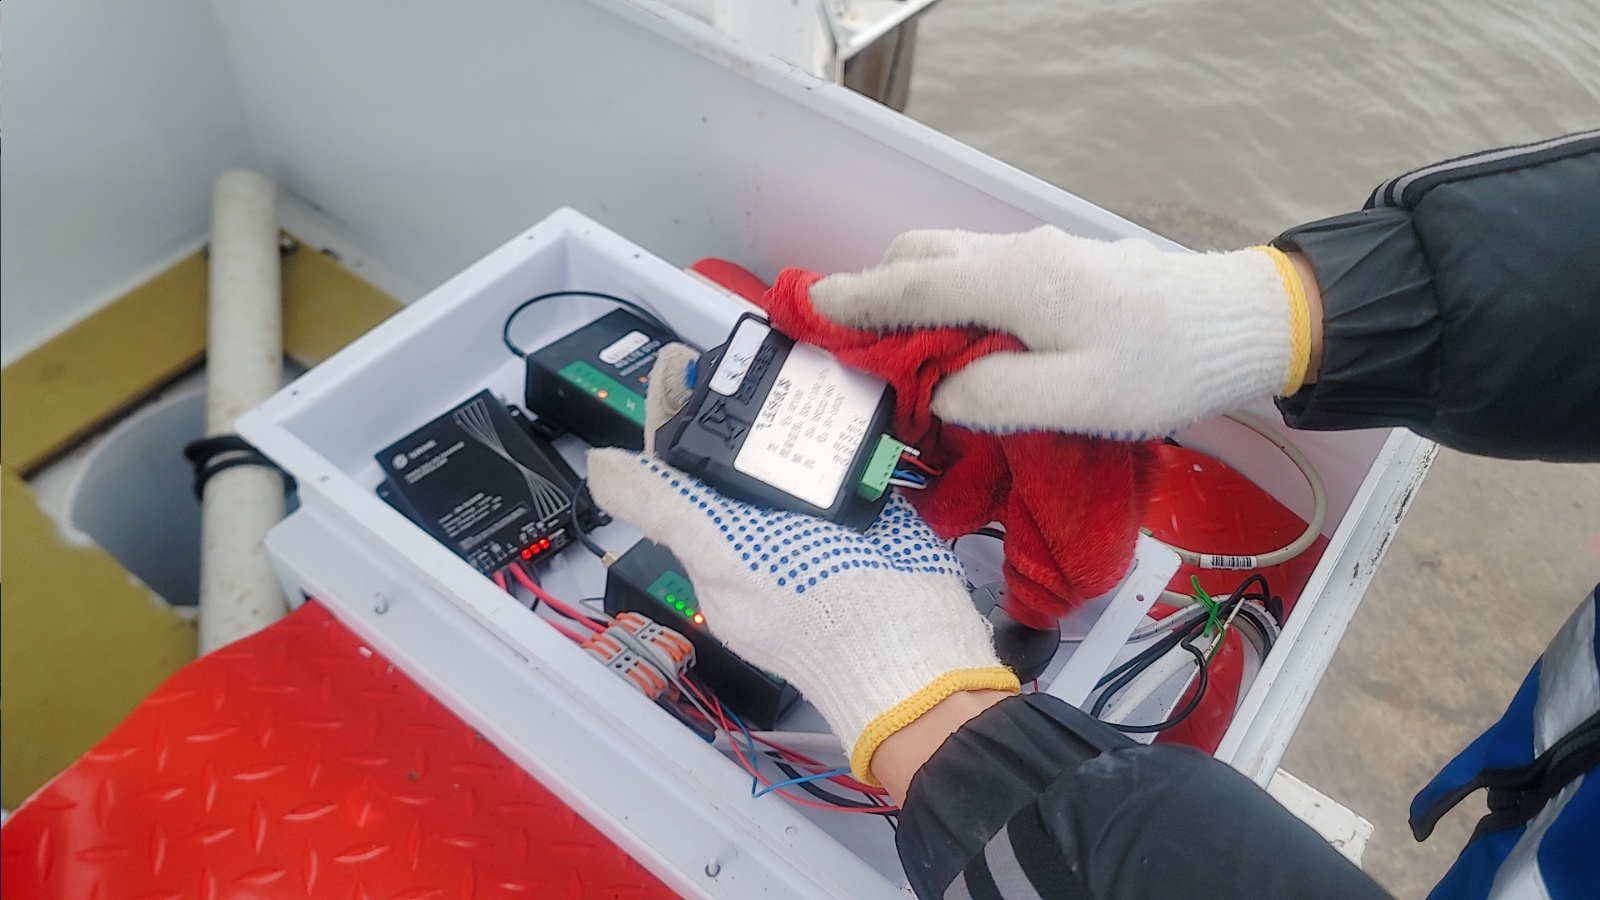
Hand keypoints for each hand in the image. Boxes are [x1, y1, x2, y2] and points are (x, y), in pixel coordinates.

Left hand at [586, 345, 1019, 784]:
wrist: (909, 645)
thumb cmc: (811, 609)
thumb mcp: (724, 551)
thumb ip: (664, 505)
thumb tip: (599, 467)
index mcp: (715, 542)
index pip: (677, 468)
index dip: (673, 414)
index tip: (679, 362)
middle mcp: (757, 533)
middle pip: (731, 454)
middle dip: (732, 402)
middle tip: (743, 351)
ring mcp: (811, 525)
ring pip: (785, 455)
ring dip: (783, 412)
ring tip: (788, 361)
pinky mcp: (863, 515)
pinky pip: (841, 462)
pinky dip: (838, 429)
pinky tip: (840, 397)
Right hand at [810, 226, 1316, 438]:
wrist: (1246, 324)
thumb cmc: (1167, 365)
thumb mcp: (1078, 400)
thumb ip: (996, 397)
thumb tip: (942, 394)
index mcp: (1015, 282)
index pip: (911, 285)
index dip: (854, 302)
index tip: (808, 309)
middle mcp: (1021, 256)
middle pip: (923, 257)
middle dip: (877, 294)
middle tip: (850, 343)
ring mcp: (1045, 257)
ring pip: (955, 261)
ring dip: (915, 296)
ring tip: (900, 353)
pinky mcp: (1065, 271)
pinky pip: (985, 274)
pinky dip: (952, 299)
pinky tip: (962, 345)